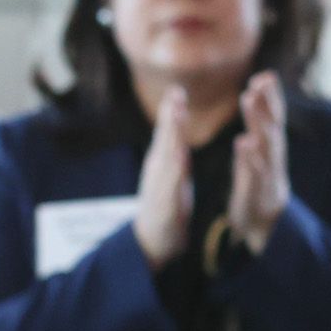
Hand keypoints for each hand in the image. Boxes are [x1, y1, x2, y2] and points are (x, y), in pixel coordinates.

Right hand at [132, 84, 195, 266]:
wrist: (151, 242)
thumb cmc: (165, 206)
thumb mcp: (170, 174)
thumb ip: (172, 150)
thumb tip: (174, 127)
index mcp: (163, 163)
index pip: (168, 134)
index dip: (171, 112)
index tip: (176, 89)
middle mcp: (158, 172)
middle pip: (165, 140)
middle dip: (170, 117)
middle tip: (174, 94)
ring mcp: (160, 188)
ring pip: (167, 159)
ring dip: (171, 139)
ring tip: (176, 120)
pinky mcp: (166, 207)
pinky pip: (171, 187)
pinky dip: (175, 172)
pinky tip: (180, 159)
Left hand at [227, 71, 288, 254]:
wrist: (264, 230)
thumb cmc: (258, 191)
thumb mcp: (257, 162)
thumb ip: (256, 135)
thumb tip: (255, 103)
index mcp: (271, 153)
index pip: (273, 121)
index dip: (272, 98)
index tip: (266, 74)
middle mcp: (273, 162)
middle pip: (272, 128)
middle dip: (267, 103)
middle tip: (260, 80)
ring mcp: (268, 179)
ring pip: (265, 146)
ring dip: (258, 121)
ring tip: (250, 99)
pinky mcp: (257, 196)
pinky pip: (254, 175)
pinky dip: (250, 159)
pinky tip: (243, 142)